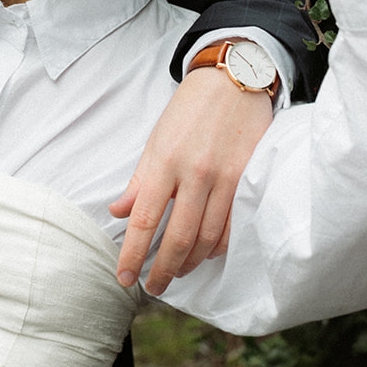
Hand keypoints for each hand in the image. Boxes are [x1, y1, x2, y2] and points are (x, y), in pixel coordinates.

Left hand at [109, 65, 270, 294]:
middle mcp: (195, 173)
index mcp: (165, 162)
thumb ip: (140, 181)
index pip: (144, 219)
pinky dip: (217, 247)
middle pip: (177, 237)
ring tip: (177, 272)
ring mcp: (225, 178)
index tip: (124, 276)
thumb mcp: (156, 139)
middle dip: (163, 269)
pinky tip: (206, 253)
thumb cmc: (189, 110)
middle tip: (153, 286)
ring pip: (207, 238)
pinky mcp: (247, 179)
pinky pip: (232, 226)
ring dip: (190, 263)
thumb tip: (119, 213)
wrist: (233, 80)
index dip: (132, 253)